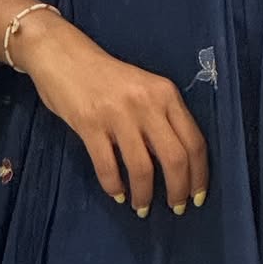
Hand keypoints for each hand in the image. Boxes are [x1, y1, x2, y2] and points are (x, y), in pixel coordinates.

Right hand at [12, 11, 208, 216]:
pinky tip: (117, 194)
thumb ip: (161, 118)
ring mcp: (118, 113)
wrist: (63, 55)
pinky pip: (108, 167)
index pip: (194, 141)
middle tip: (175, 209)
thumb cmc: (107, 76)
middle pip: (175, 158)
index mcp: (165, 93)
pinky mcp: (89, 124)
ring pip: (142, 168)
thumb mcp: (144, 89)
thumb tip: (177, 165)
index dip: (199, 175)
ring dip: (144, 195)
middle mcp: (147, 102)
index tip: (198, 196)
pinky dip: (115, 187)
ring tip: (142, 207)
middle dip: (178, 191)